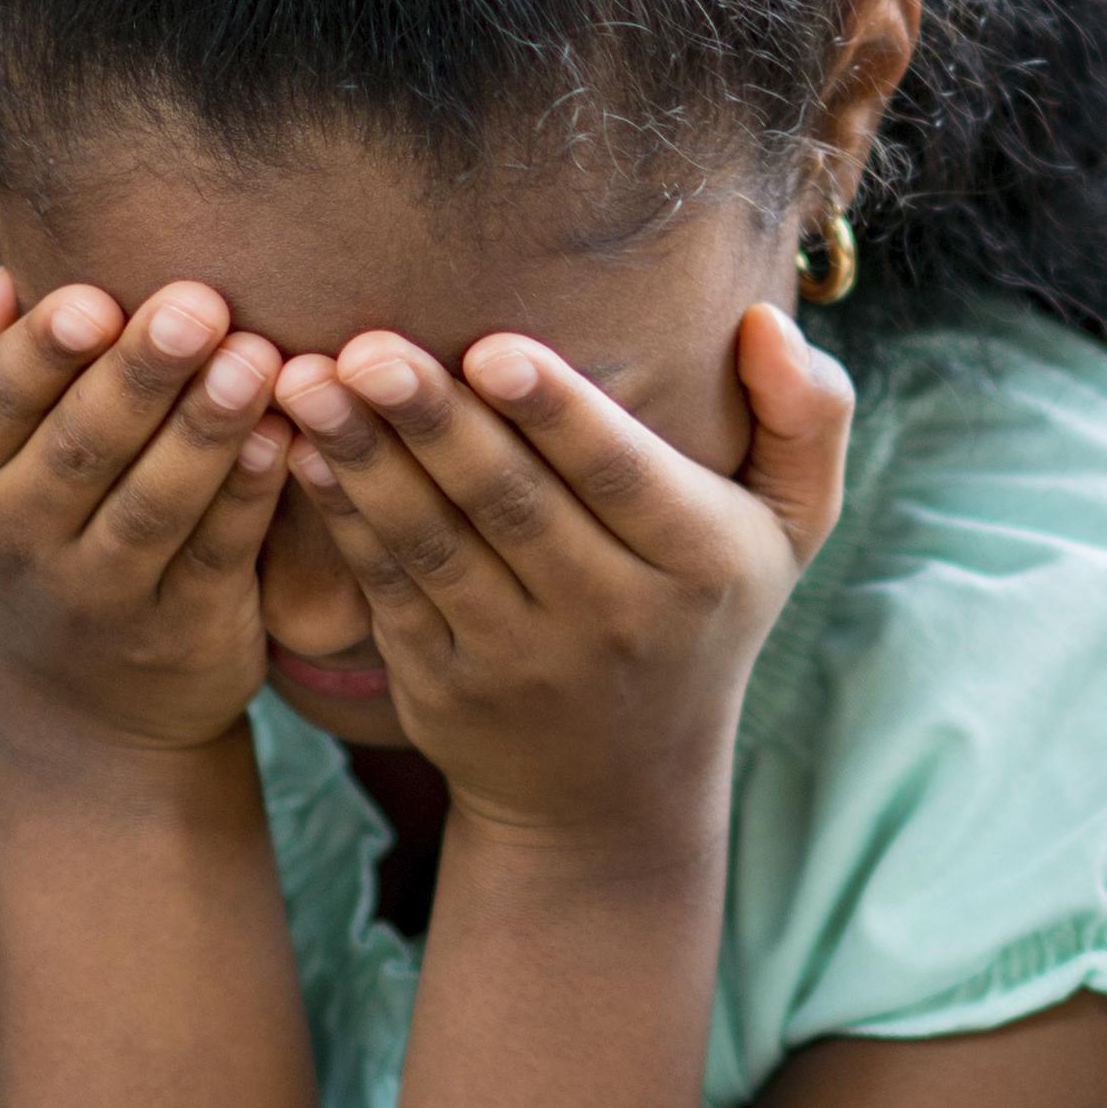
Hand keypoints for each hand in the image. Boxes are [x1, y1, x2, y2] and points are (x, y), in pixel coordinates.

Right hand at [0, 274, 291, 751]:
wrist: (69, 701)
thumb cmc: (20, 515)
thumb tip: (0, 282)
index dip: (42, 353)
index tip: (94, 298)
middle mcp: (9, 540)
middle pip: (80, 448)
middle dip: (140, 375)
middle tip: (199, 305)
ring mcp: (94, 596)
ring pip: (152, 506)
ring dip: (205, 429)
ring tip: (255, 358)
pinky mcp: (176, 632)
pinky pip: (215, 556)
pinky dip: (248, 498)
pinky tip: (283, 437)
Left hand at [272, 310, 855, 858]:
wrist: (619, 788)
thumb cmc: (704, 610)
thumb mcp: (789, 528)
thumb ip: (806, 417)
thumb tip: (766, 319)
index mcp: (699, 562)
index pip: (624, 478)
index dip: (557, 415)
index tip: (492, 347)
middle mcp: (613, 618)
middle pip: (513, 506)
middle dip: (436, 422)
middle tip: (370, 346)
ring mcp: (520, 659)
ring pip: (435, 546)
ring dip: (366, 461)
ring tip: (309, 381)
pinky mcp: (443, 686)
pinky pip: (389, 589)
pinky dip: (342, 520)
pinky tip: (301, 451)